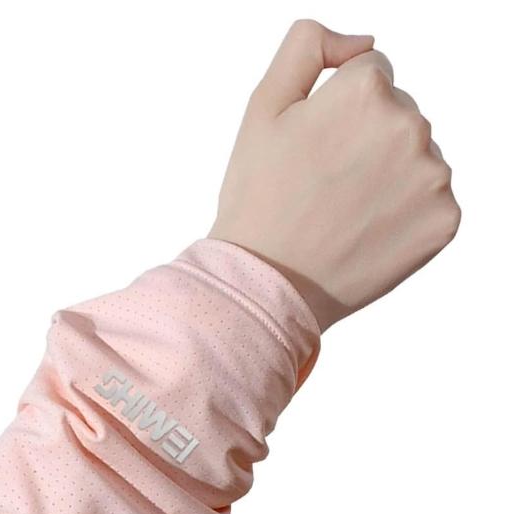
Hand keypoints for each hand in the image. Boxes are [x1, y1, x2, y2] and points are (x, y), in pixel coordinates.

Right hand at [209, 20, 460, 331]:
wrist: (267, 281)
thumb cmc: (259, 198)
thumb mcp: (262, 107)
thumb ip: (307, 47)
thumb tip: (364, 43)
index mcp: (366, 91)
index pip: (371, 74)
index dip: (337, 110)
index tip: (315, 149)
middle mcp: (410, 126)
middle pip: (398, 114)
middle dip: (366, 139)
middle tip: (325, 184)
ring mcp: (433, 177)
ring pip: (416, 156)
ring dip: (388, 174)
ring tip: (345, 210)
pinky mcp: (444, 221)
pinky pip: (431, 200)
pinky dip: (404, 212)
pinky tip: (368, 231)